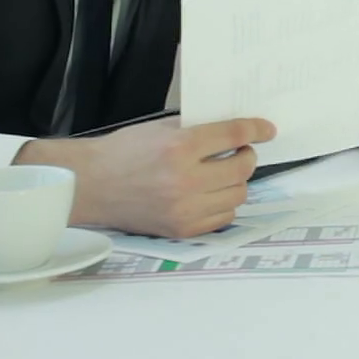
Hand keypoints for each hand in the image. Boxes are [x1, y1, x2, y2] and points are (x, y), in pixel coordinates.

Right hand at [16, 116, 275, 238]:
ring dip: (237, 181)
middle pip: (242, 168)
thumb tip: (234, 129)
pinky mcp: (181, 230)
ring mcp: (184, 209)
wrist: (91, 185)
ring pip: (238, 195)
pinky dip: (224, 203)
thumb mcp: (161, 128)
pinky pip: (223, 217)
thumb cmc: (124, 152)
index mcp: (179, 148)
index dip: (256, 130)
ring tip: (224, 172)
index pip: (233, 135)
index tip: (267, 129)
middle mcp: (185, 180)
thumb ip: (198, 128)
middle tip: (239, 151)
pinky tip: (213, 193)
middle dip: (246, 156)